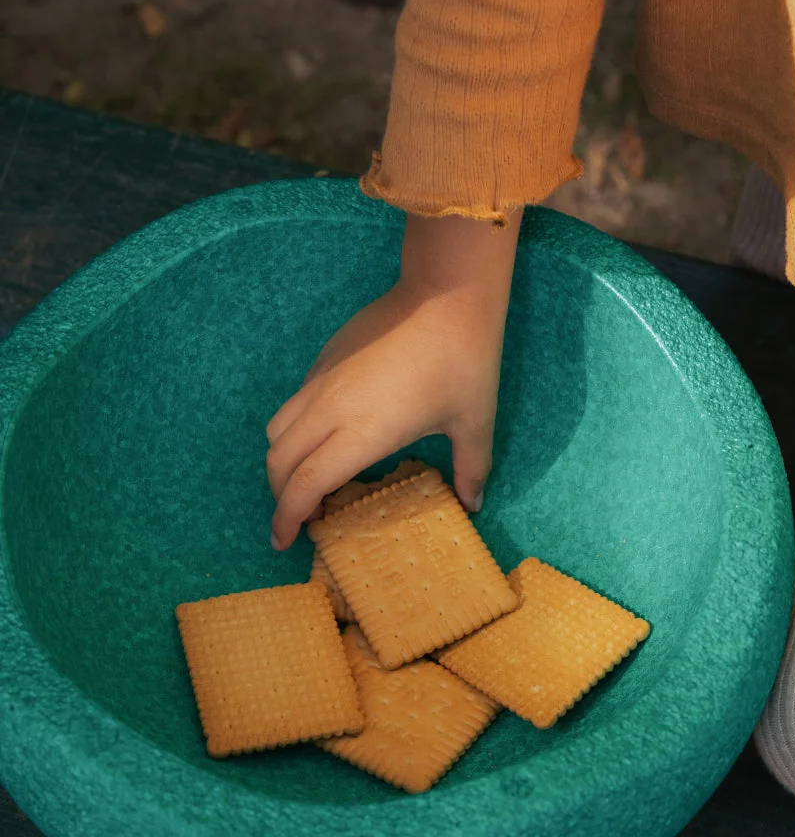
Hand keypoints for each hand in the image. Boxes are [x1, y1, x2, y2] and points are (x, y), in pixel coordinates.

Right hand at [264, 210, 518, 550]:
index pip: (305, 486)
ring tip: (308, 479)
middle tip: (300, 517)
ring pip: (277, 430)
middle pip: (278, 462)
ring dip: (282, 463)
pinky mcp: (324, 359)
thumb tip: (473, 504)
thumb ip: (471, 469)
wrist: (445, 296)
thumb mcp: (474, 423)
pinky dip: (294, 432)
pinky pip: (293, 405)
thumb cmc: (462, 362)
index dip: (287, 518)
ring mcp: (321, 381)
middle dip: (280, 496)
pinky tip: (326, 437)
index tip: (284, 540)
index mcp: (361, 434)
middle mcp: (329, 410)